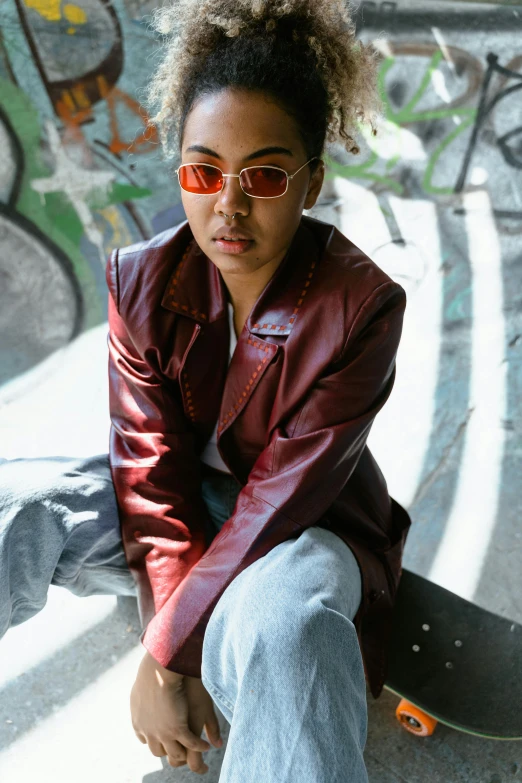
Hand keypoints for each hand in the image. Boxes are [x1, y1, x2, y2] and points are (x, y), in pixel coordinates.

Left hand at [130, 650, 222, 773]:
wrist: (160, 670)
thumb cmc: (152, 673)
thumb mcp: (140, 690)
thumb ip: (139, 701)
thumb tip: (138, 699)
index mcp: (138, 724)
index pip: (146, 740)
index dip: (157, 738)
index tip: (165, 733)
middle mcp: (149, 733)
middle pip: (158, 751)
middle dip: (169, 749)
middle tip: (181, 744)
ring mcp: (163, 734)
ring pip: (175, 753)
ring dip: (186, 753)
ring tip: (196, 749)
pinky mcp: (177, 729)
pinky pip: (191, 744)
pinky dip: (200, 746)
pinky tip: (208, 745)